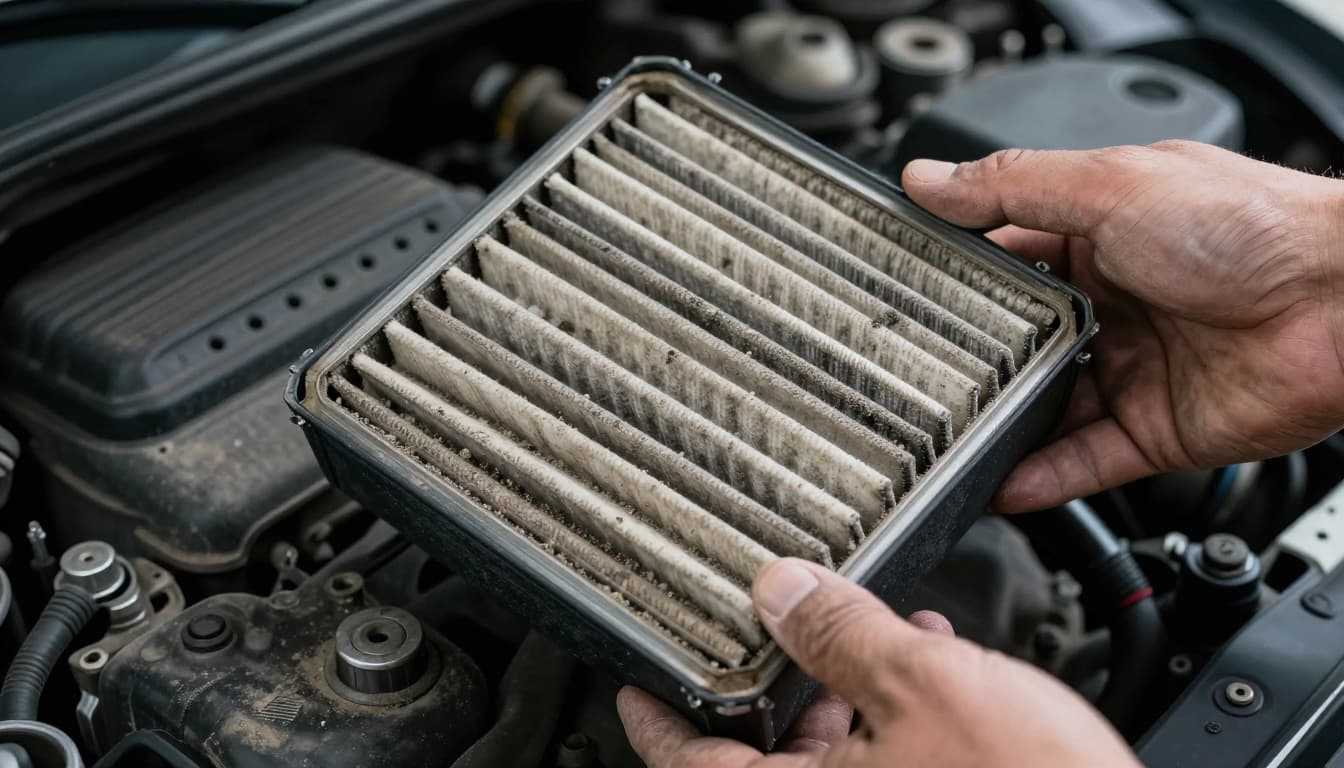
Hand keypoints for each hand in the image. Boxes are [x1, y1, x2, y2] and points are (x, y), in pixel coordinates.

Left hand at [618, 558, 1137, 766]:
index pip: (685, 759)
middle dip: (777, 677)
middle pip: (763, 753)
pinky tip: (935, 664)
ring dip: (846, 687)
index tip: (636, 679)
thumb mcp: (927, 687)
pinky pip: (887, 765)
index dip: (655, 711)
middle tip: (774, 621)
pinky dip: (895, 716)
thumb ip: (842, 632)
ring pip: (832, 756)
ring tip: (871, 625)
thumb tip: (779, 587)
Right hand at [902, 141, 1343, 512]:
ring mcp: (1134, 369)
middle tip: (911, 379)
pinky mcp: (1156, 430)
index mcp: (1101, 235)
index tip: (899, 297)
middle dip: (972, 362)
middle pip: (1021, 344)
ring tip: (943, 440)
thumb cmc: (1251, 225)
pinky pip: (1085, 460)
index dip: (957, 279)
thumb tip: (928, 178)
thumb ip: (1012, 187)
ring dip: (1000, 426)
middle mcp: (1114, 304)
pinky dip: (1042, 476)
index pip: (1006, 260)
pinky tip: (998, 482)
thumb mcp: (1110, 185)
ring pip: (1046, 408)